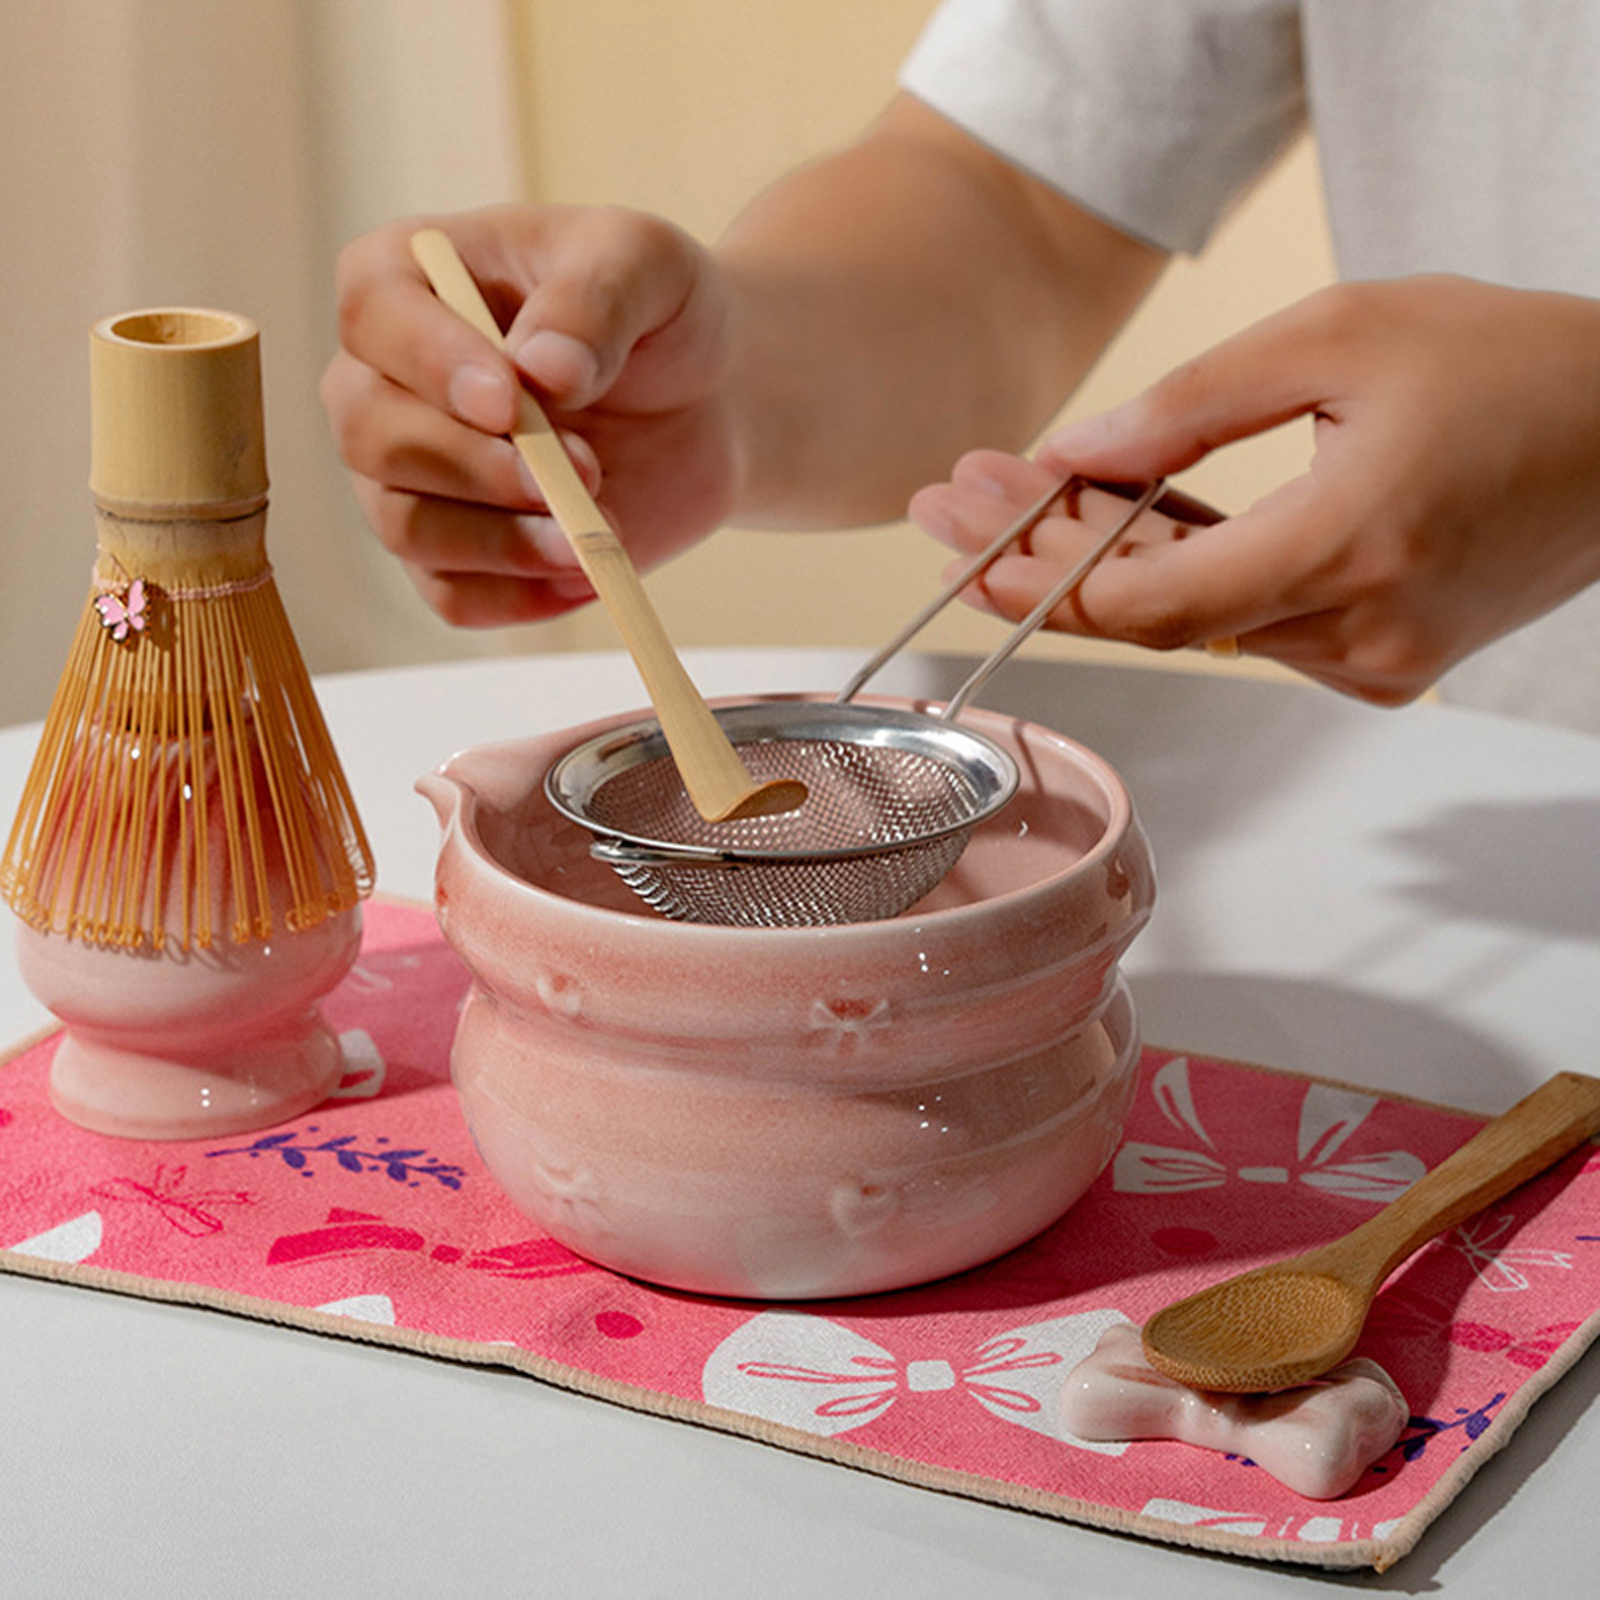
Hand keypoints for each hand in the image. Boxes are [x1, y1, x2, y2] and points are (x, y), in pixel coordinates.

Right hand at [321, 204, 741, 625]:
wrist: (707, 400)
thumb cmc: (658, 312)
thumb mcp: (646, 263)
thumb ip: (594, 299)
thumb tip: (543, 369)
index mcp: (409, 278)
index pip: (374, 316)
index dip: (433, 365)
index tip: (510, 402)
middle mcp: (385, 380)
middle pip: (373, 434)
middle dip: (478, 467)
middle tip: (585, 473)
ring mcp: (412, 475)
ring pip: (407, 526)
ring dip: (502, 544)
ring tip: (593, 538)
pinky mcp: (457, 551)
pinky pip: (452, 596)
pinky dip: (518, 599)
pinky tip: (588, 579)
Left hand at [909, 276, 1599, 703]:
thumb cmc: (1516, 366)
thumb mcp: (1343, 336)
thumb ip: (1196, 403)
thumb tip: (1077, 452)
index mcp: (1351, 546)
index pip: (1149, 604)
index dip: (1043, 580)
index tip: (967, 540)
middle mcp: (1360, 630)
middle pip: (1154, 617)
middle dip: (1043, 563)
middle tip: (956, 511)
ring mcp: (1372, 658)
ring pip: (1197, 621)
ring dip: (1102, 565)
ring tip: (1010, 500)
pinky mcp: (1379, 658)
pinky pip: (1250, 621)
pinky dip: (1180, 577)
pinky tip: (1108, 529)